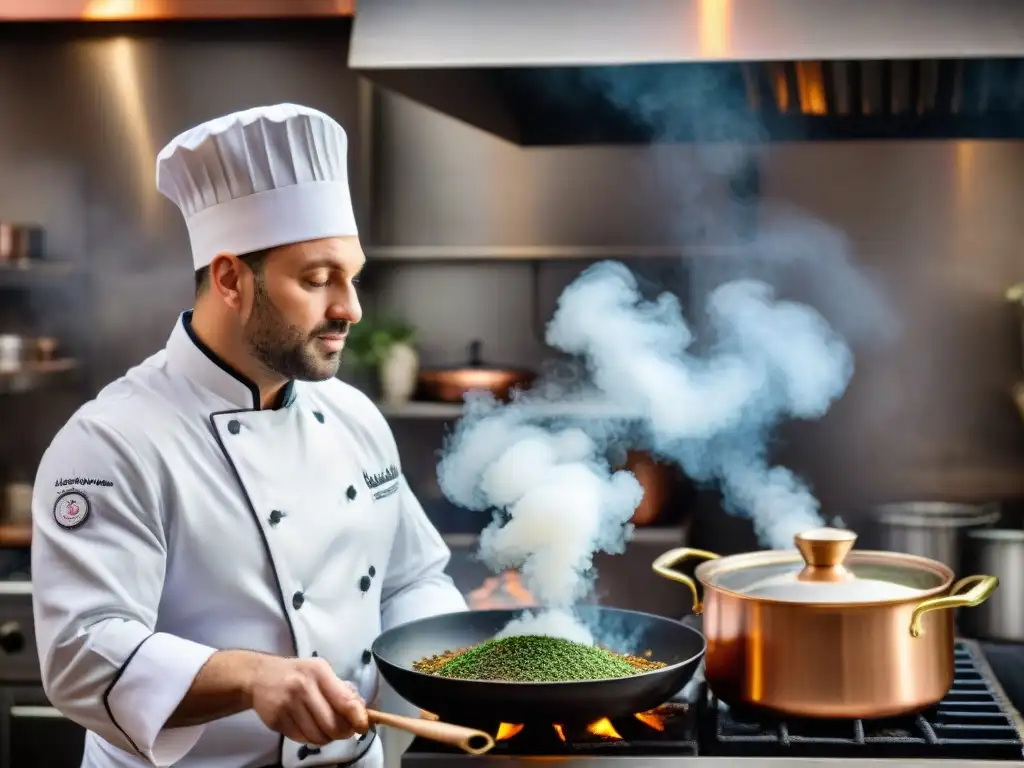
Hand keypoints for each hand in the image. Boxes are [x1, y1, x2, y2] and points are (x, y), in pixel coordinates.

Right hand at [249, 656, 369, 745]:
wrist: (259, 676)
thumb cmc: (297, 673)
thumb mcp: (320, 671)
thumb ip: (341, 690)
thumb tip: (362, 710)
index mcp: (318, 672)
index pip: (344, 700)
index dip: (357, 717)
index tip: (364, 726)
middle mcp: (302, 688)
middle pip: (331, 724)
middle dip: (343, 732)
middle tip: (345, 731)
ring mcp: (287, 705)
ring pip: (317, 736)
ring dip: (327, 738)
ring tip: (327, 729)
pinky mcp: (276, 721)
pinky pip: (301, 739)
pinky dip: (310, 739)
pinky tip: (310, 728)